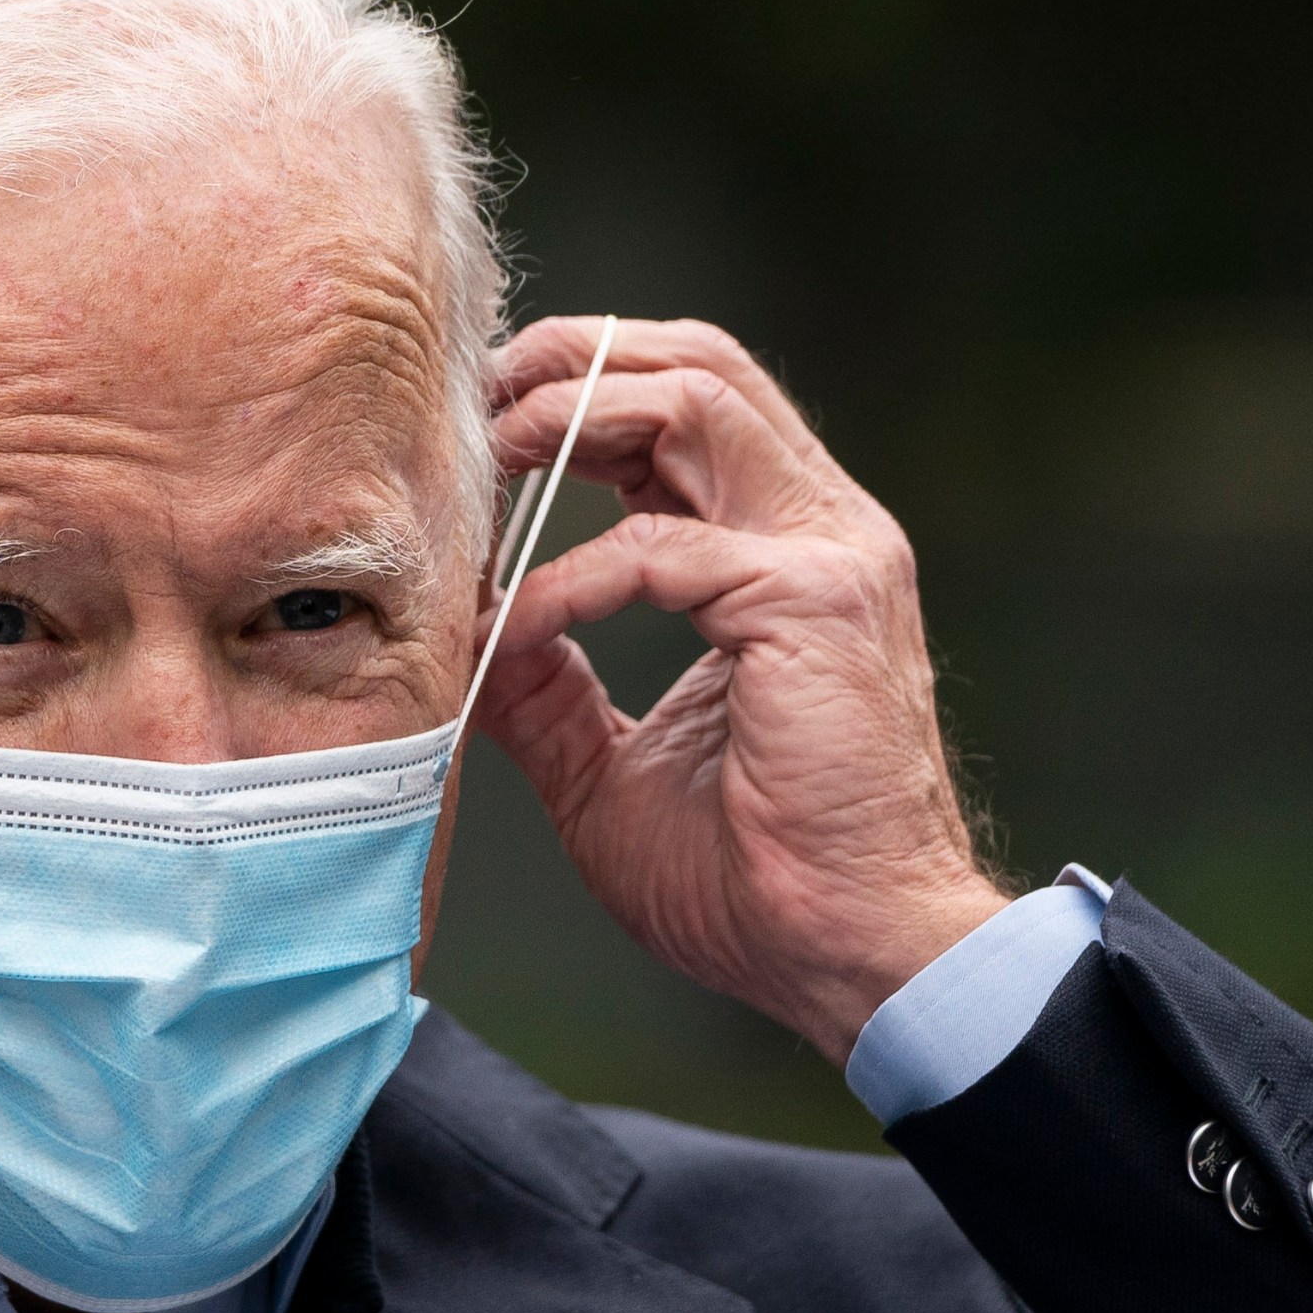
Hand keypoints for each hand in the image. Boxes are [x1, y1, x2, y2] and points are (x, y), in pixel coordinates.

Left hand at [478, 317, 1010, 1063]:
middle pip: (699, 364)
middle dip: (572, 358)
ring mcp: (831, 555)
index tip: (482, 429)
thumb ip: (546, 694)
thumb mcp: (609, 770)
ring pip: (697, 399)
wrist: (850, 954)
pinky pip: (661, 545)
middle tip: (473, 400)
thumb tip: (462, 641)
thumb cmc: (756, 879)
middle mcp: (822, 529)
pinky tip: (517, 622)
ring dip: (574, 413)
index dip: (580, 395)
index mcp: (785, 555)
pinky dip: (569, 576)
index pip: (687, 411)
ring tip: (491, 453)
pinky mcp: (815, 601)